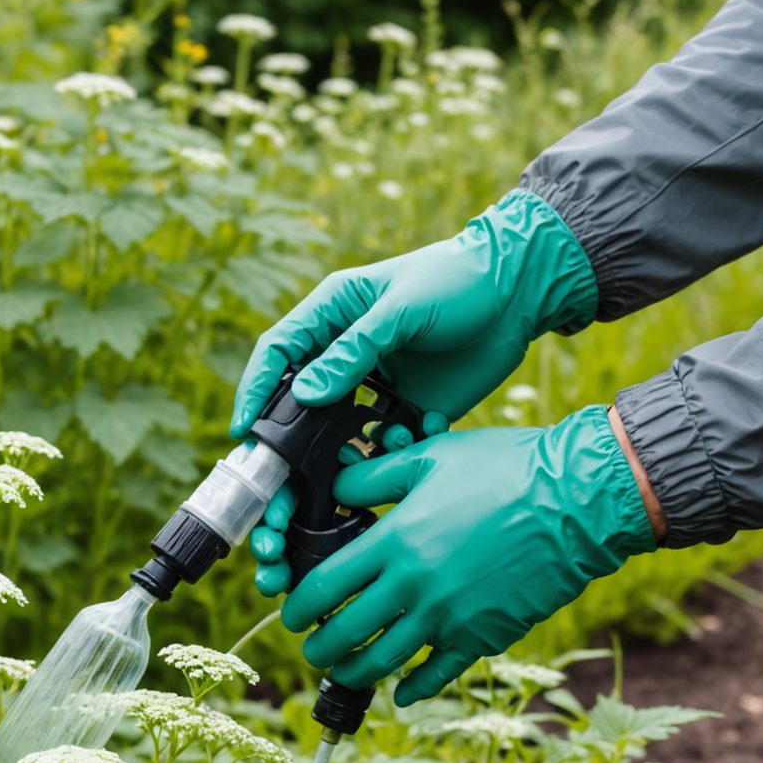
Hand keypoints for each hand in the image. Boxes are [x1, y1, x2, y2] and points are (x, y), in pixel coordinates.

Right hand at [230, 189, 596, 437]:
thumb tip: (306, 397)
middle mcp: (346, 354)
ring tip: (361, 463)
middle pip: (301, 406)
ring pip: (341, 433)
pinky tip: (418, 430)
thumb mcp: (401, 309)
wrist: (519, 292)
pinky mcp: (409, 408)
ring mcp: (376, 385)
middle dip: (292, 446)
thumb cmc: (456, 280)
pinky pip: (386, 442)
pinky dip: (394, 448)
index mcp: (331, 315)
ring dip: (346, 455)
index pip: (277, 354)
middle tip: (286, 482)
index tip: (243, 432)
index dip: (255, 391)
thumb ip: (354, 352)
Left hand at [279, 406, 656, 705]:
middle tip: (312, 648)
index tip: (292, 612)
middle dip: (319, 647)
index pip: (323, 587)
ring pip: (384, 662)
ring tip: (344, 671)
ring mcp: (449, 617)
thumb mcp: (431, 457)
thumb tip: (336, 486)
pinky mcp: (484, 635)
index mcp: (396, 541)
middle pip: (346, 634)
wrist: (578, 500)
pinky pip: (439, 674)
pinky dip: (415, 688)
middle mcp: (415, 586)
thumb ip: (374, 477)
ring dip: (355, 672)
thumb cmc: (506, 469)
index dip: (298, 605)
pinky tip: (403, 692)